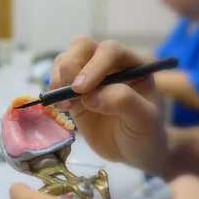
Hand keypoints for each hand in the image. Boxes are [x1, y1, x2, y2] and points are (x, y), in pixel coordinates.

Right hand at [49, 37, 166, 173]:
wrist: (133, 151)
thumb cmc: (145, 134)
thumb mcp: (145, 120)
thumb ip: (124, 102)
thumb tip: (91, 96)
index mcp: (132, 64)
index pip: (110, 51)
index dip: (94, 65)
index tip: (82, 89)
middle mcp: (109, 65)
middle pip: (82, 46)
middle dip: (71, 66)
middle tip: (70, 93)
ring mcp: (89, 77)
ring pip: (66, 59)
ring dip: (59, 77)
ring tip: (65, 104)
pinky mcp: (74, 92)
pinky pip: (57, 80)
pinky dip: (53, 90)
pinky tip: (62, 107)